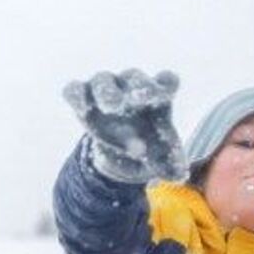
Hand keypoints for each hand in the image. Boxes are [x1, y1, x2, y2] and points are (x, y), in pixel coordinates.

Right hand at [63, 69, 185, 183]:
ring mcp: (107, 89)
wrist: (124, 151)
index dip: (166, 84)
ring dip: (108, 91)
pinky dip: (76, 96)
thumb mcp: (162, 158)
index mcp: (158, 95)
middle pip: (135, 77)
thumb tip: (179, 176)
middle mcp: (132, 86)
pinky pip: (74, 90)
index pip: (166, 80)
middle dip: (136, 86)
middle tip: (136, 99)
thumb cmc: (150, 145)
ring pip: (103, 80)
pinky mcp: (83, 97)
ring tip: (110, 107)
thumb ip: (170, 165)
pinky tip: (82, 110)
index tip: (165, 94)